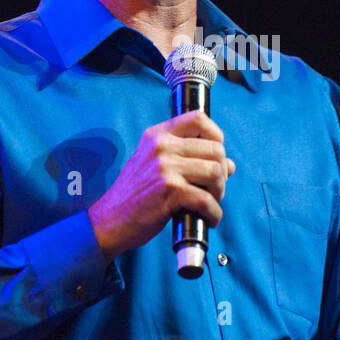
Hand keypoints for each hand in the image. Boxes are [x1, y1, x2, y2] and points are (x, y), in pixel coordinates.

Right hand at [87, 109, 235, 260]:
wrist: (110, 220)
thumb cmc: (135, 195)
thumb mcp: (155, 165)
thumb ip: (189, 159)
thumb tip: (229, 164)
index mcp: (158, 135)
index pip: (199, 119)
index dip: (216, 137)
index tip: (216, 157)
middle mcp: (161, 146)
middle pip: (215, 149)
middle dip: (222, 172)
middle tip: (213, 189)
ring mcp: (164, 168)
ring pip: (215, 172)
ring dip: (219, 192)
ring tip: (210, 203)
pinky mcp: (169, 191)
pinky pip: (206, 199)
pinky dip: (213, 213)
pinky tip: (208, 219)